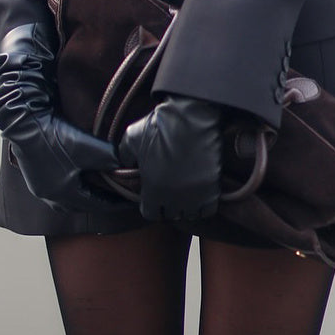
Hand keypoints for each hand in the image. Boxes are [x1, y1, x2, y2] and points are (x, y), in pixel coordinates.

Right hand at [0, 22, 118, 211]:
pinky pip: (56, 187)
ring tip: (98, 187)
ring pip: (66, 198)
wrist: (24, 121)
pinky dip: (70, 184)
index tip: (130, 200)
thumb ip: (110, 160)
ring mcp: (39, 186)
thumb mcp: (89, 149)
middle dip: (99, 201)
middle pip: (81, 205)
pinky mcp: (33, 173)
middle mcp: (49, 195)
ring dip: (83, 194)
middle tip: (116, 195)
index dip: (116, 203)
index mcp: (63, 194)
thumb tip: (126, 165)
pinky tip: (77, 175)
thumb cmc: (54, 136)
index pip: (97, 205)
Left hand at [118, 94, 222, 221]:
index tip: (154, 197)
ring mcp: (194, 196)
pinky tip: (201, 194)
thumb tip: (123, 163)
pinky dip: (204, 205)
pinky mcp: (212, 189)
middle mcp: (173, 198)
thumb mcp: (132, 138)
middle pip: (171, 215)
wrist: (191, 119)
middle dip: (169, 206)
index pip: (150, 213)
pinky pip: (208, 209)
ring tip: (187, 195)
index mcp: (152, 189)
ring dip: (187, 207)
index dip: (151, 205)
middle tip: (171, 194)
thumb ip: (125, 155)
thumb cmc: (161, 127)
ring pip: (190, 214)